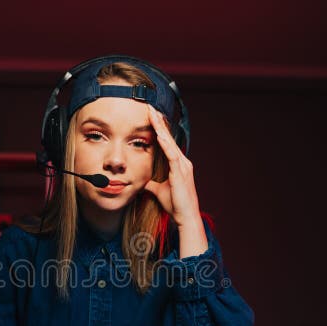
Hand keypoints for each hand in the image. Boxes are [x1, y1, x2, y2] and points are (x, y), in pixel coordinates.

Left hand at [144, 105, 207, 256]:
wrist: (186, 217)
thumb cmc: (175, 205)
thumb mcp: (158, 191)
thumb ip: (151, 183)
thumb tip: (141, 181)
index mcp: (178, 164)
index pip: (166, 142)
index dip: (158, 128)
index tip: (150, 116)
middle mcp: (182, 162)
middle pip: (168, 138)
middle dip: (159, 122)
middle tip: (150, 107)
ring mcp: (183, 166)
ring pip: (170, 143)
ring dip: (161, 128)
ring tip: (152, 114)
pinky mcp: (181, 173)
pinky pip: (172, 155)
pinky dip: (165, 143)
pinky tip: (158, 134)